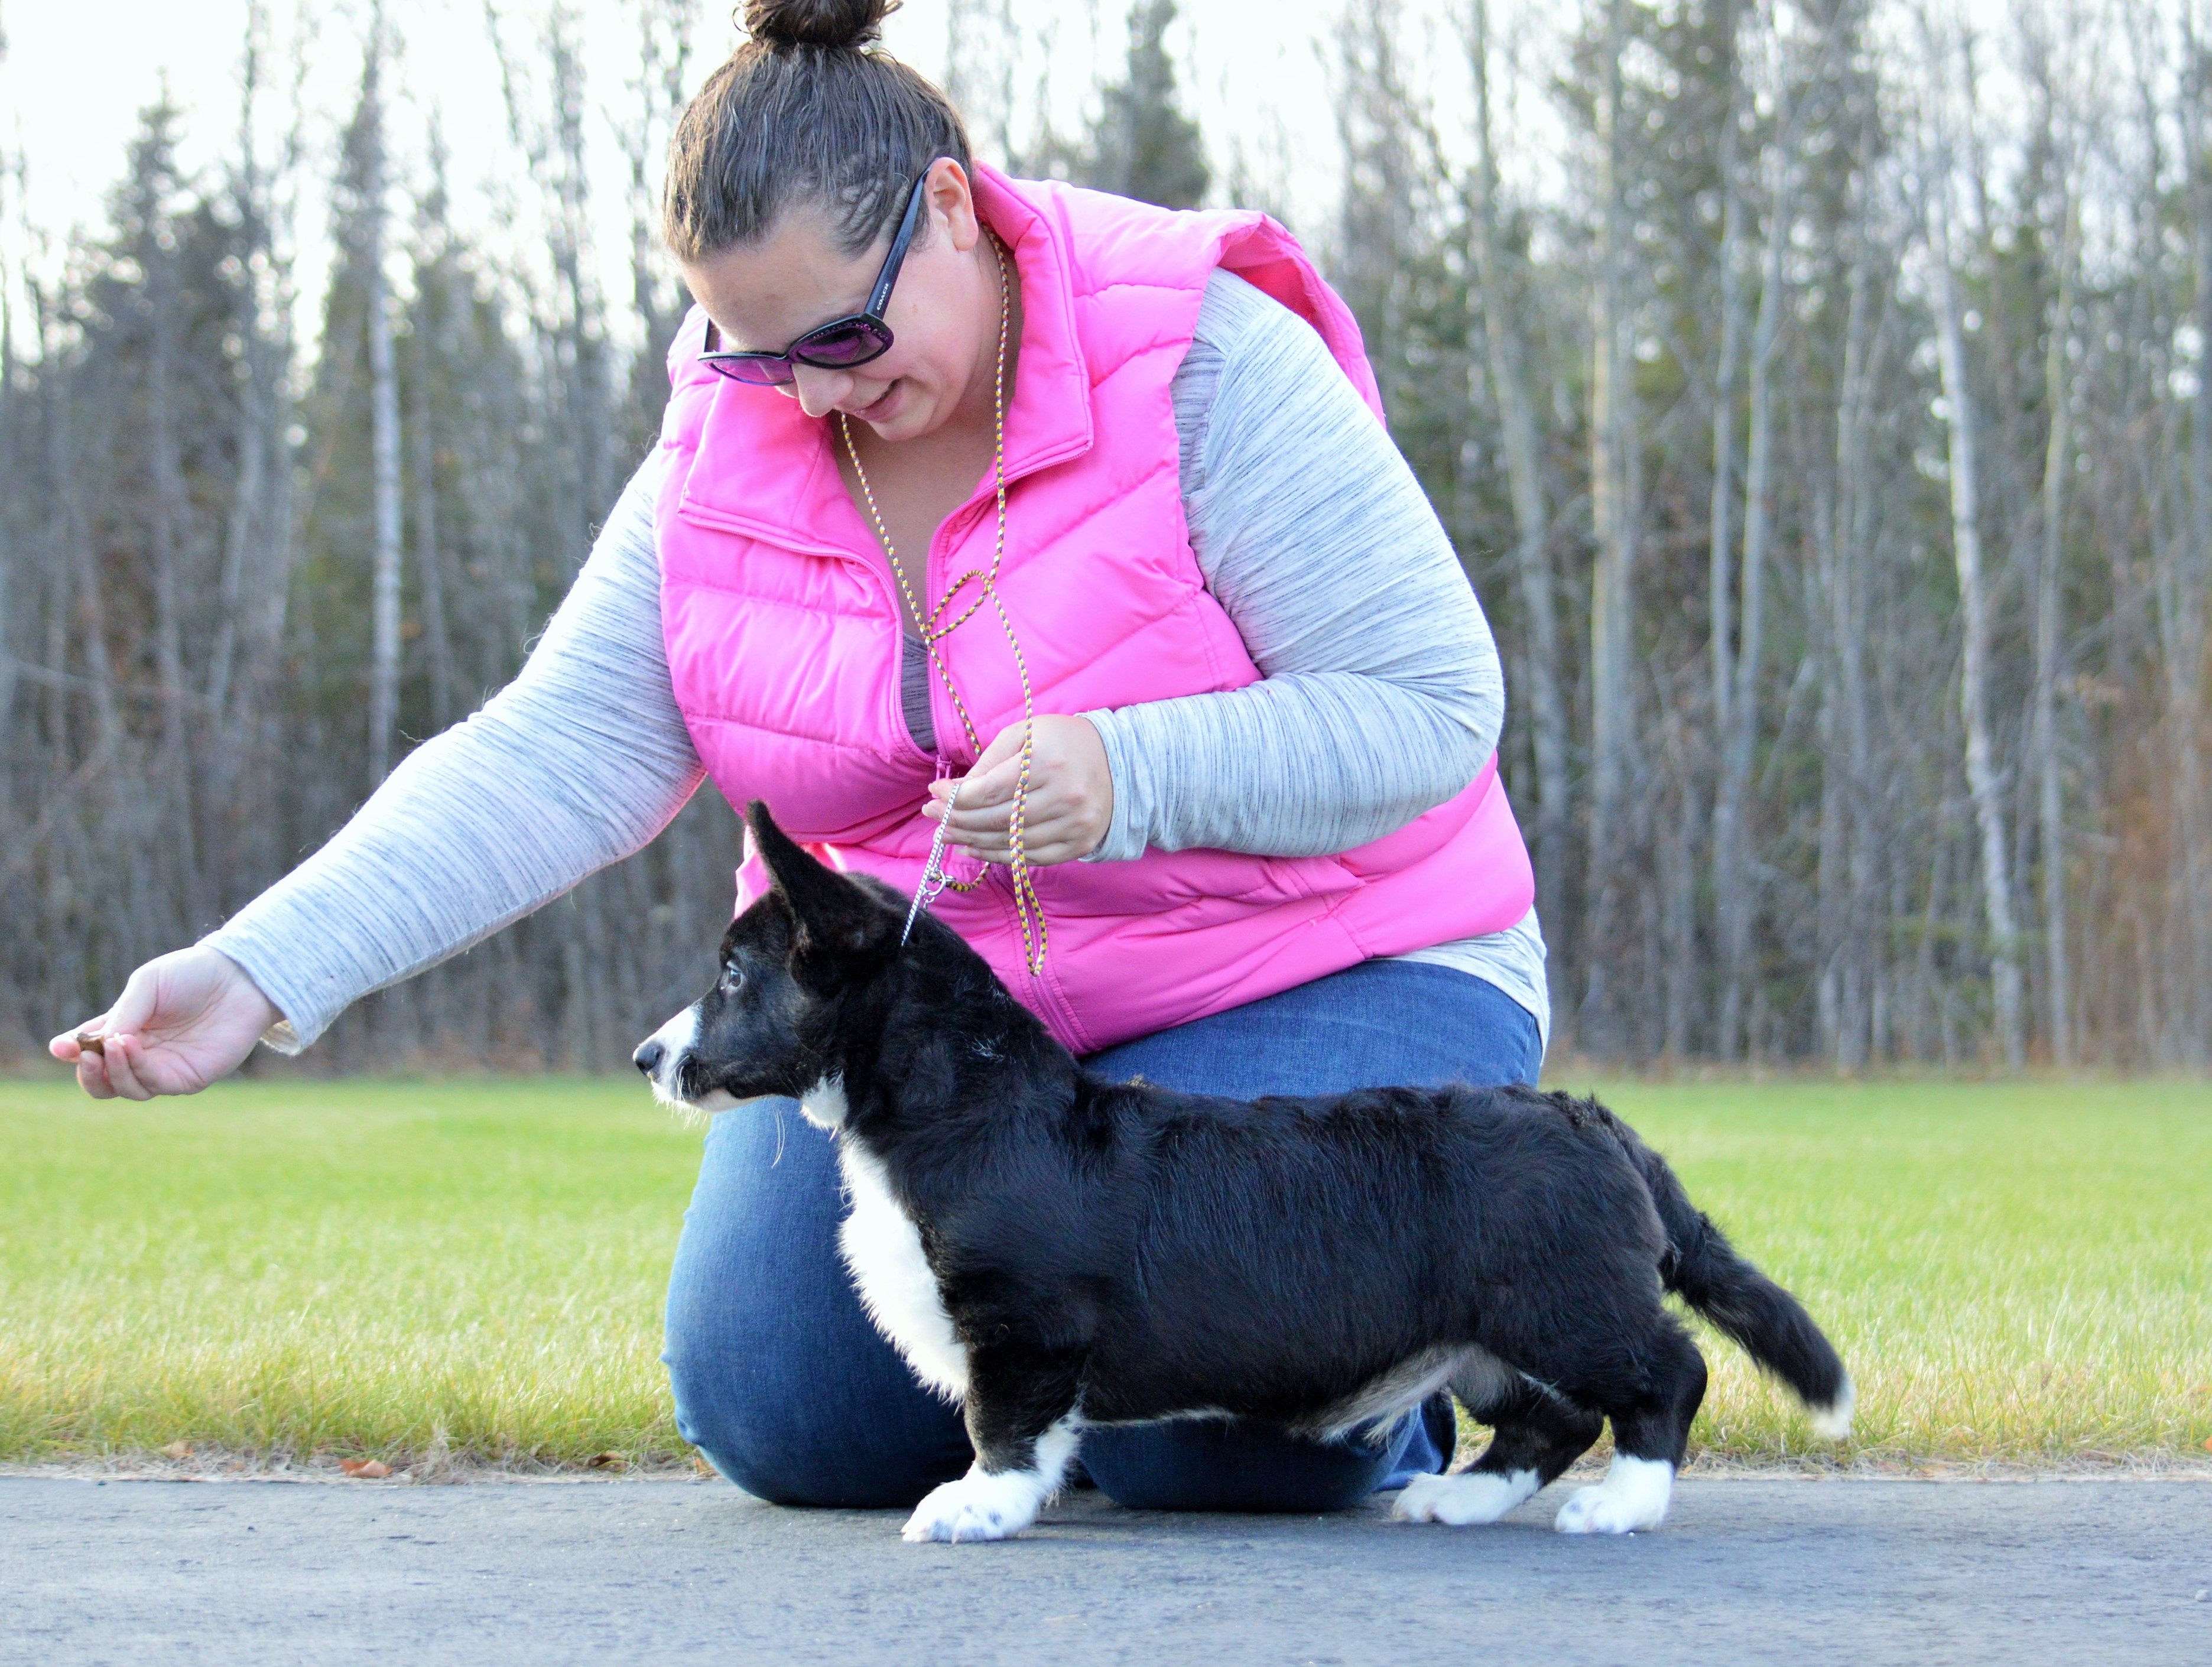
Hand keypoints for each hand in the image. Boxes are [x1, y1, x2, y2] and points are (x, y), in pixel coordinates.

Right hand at [48, 946, 281, 1100]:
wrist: (240, 977)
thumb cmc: (192, 976)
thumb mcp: (146, 987)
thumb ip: (119, 1015)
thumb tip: (81, 1047)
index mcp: (126, 1030)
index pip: (91, 1051)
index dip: (72, 1052)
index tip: (61, 1047)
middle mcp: (142, 1054)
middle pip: (103, 1082)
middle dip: (88, 1074)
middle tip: (87, 1055)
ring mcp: (165, 1069)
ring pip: (125, 1088)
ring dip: (112, 1071)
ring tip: (113, 1046)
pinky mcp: (189, 1077)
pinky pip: (155, 1085)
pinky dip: (137, 1070)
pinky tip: (130, 1048)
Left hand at [927, 715, 1112, 866]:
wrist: (1120, 763)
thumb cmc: (1062, 743)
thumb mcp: (1026, 734)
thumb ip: (989, 761)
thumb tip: (952, 792)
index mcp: (1047, 762)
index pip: (989, 789)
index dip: (955, 797)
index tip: (935, 794)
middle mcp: (1063, 796)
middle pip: (996, 819)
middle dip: (957, 819)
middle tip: (932, 817)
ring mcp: (1073, 824)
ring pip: (1010, 842)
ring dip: (972, 840)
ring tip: (947, 834)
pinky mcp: (1078, 844)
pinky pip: (1029, 857)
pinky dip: (998, 856)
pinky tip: (975, 848)